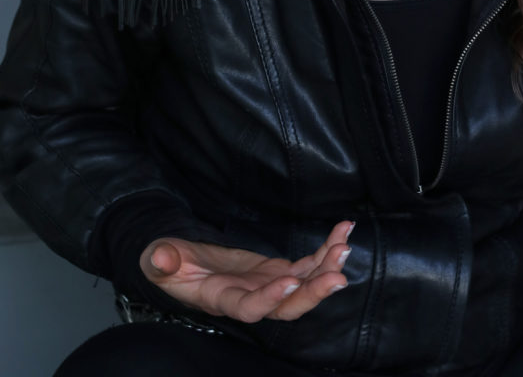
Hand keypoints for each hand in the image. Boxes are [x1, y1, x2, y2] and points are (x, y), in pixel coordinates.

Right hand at [140, 219, 353, 321]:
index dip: (270, 298)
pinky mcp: (277, 270)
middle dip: (314, 292)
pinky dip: (325, 250)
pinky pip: (307, 265)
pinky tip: (343, 232)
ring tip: (344, 244)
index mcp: (221, 299)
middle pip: (288, 307)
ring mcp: (267, 285)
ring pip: (303, 285)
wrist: (184, 262)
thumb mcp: (158, 259)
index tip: (291, 279)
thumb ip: (161, 260)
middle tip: (338, 275)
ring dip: (327, 268)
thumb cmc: (169, 263)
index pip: (249, 308)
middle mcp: (251, 297)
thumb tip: (160, 257)